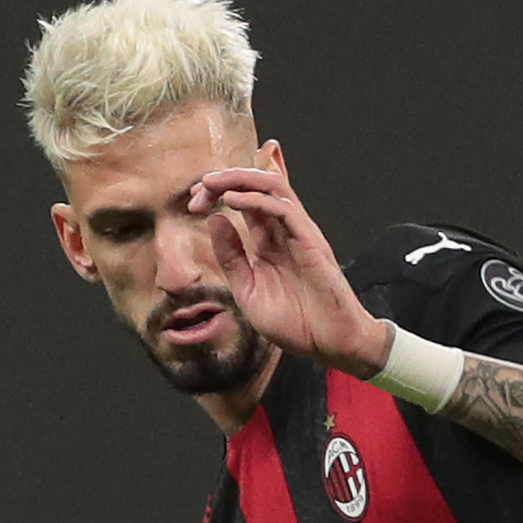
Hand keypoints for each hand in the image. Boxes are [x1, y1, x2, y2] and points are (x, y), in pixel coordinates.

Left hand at [180, 163, 388, 372]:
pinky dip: (256, 199)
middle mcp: (284, 231)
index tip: (193, 203)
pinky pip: (283, 208)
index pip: (244, 200)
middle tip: (198, 188)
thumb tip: (214, 219)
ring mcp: (299, 233)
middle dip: (225, 179)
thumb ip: (230, 257)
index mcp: (269, 241)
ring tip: (211, 183)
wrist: (329, 344)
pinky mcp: (311, 241)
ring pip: (273, 186)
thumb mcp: (247, 290)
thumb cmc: (294, 323)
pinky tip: (231, 201)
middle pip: (257, 185)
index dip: (217, 194)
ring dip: (239, 178)